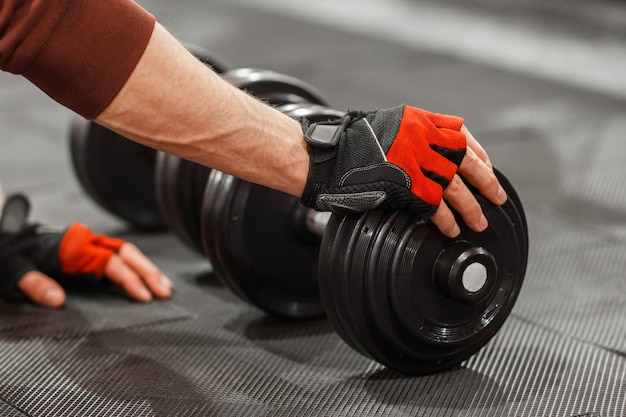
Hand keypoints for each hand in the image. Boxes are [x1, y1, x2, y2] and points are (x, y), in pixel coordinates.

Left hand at [17, 238, 172, 307]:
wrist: (6, 241)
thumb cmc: (11, 256)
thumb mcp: (14, 271)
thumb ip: (35, 284)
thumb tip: (58, 300)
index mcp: (73, 248)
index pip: (110, 262)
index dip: (129, 278)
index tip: (144, 296)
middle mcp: (87, 244)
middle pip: (126, 254)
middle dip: (149, 272)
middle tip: (164, 292)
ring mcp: (91, 247)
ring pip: (128, 254)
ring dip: (148, 269)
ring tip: (165, 288)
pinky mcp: (91, 254)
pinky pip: (121, 258)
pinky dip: (138, 268)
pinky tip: (149, 279)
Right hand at [300, 105, 506, 236]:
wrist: (329, 155)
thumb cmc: (351, 141)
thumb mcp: (389, 125)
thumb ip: (415, 133)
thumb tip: (434, 148)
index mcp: (423, 122)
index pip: (464, 136)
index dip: (480, 155)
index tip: (487, 165)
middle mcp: (426, 141)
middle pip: (468, 164)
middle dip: (487, 183)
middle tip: (497, 197)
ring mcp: (419, 165)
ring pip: (457, 189)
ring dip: (471, 208)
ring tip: (478, 222)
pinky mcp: (409, 189)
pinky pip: (436, 207)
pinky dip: (446, 220)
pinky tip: (451, 228)